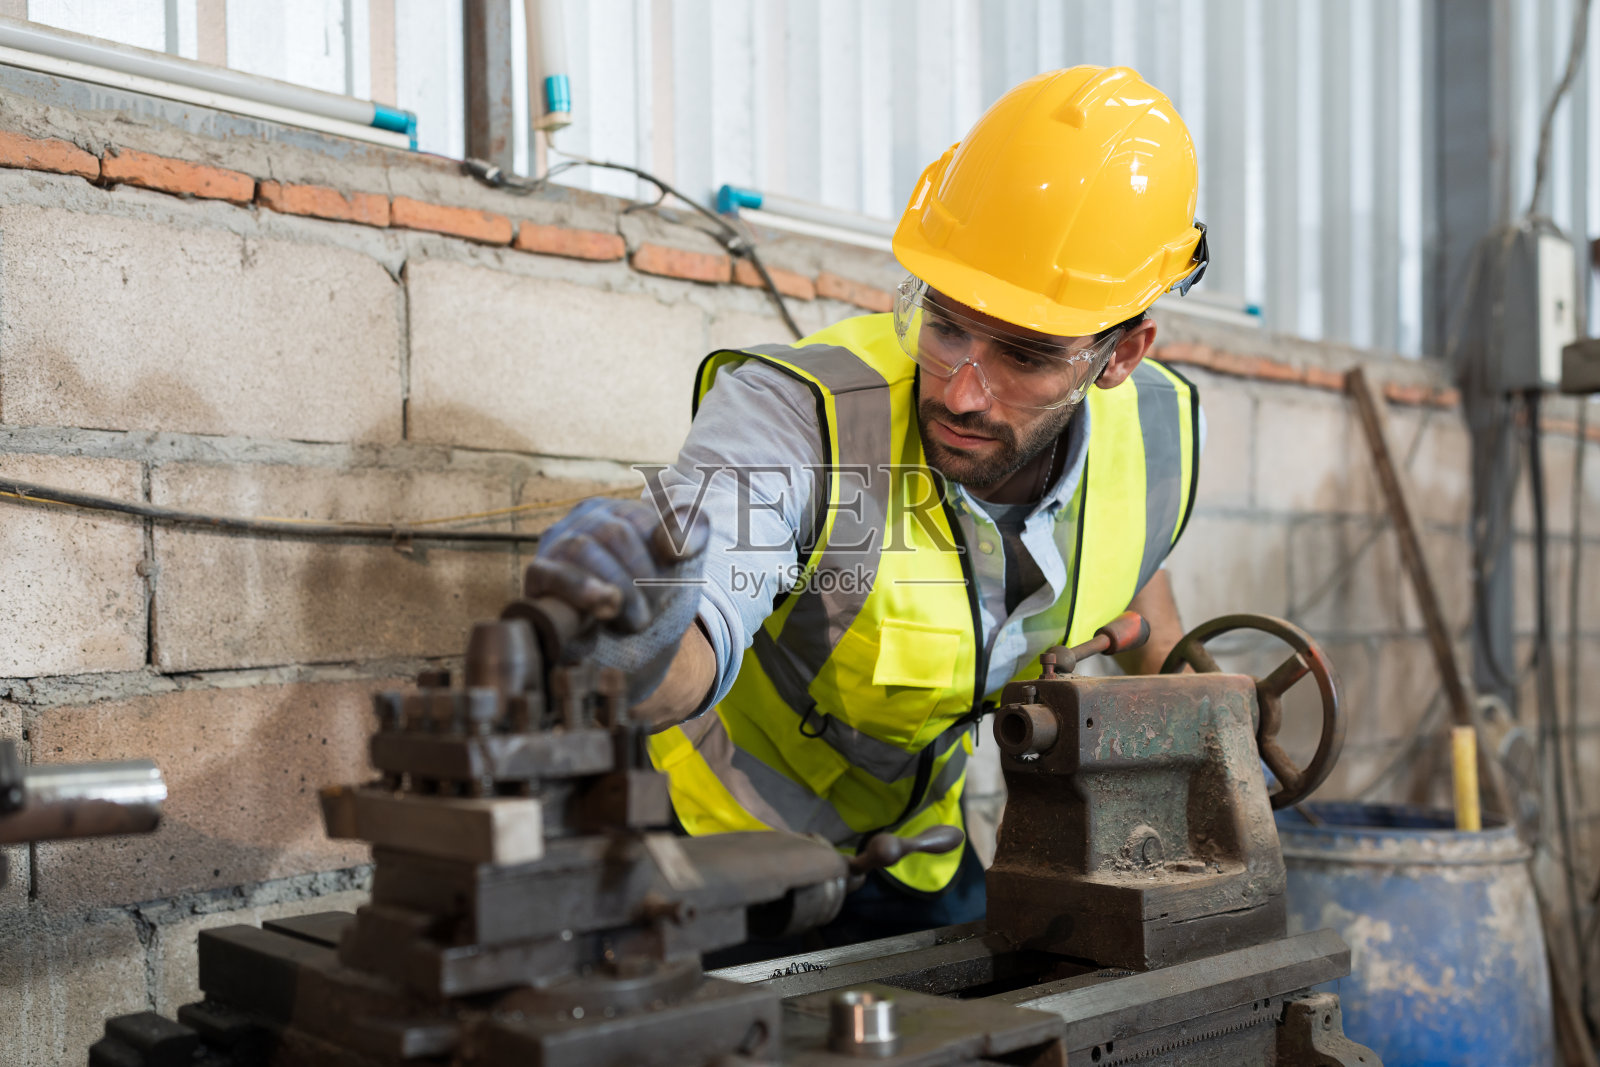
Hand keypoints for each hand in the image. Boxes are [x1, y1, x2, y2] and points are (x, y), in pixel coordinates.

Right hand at [526, 497, 710, 702]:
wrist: (619, 646)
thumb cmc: (650, 597)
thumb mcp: (681, 568)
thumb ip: (692, 539)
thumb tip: (681, 541)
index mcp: (622, 510)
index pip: (644, 518)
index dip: (663, 553)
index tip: (674, 584)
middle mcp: (586, 518)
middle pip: (615, 533)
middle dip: (641, 578)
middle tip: (651, 613)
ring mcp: (558, 543)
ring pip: (582, 549)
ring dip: (616, 589)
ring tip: (635, 621)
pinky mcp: (539, 574)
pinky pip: (553, 574)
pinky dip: (580, 590)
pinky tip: (604, 608)